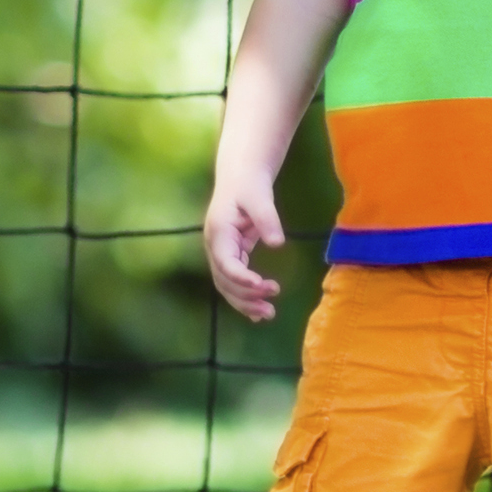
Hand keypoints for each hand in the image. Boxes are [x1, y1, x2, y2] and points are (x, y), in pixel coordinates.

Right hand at [202, 167, 289, 322]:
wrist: (241, 177)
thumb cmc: (248, 184)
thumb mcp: (259, 196)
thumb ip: (267, 218)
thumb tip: (276, 243)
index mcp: (219, 232)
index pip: (225, 262)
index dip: (241, 277)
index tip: (261, 285)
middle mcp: (215, 247)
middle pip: (224, 280)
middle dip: (245, 296)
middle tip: (270, 307)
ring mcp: (221, 253)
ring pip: (227, 286)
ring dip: (245, 302)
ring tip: (268, 314)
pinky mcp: (231, 256)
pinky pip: (234, 281)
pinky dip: (245, 297)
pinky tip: (258, 311)